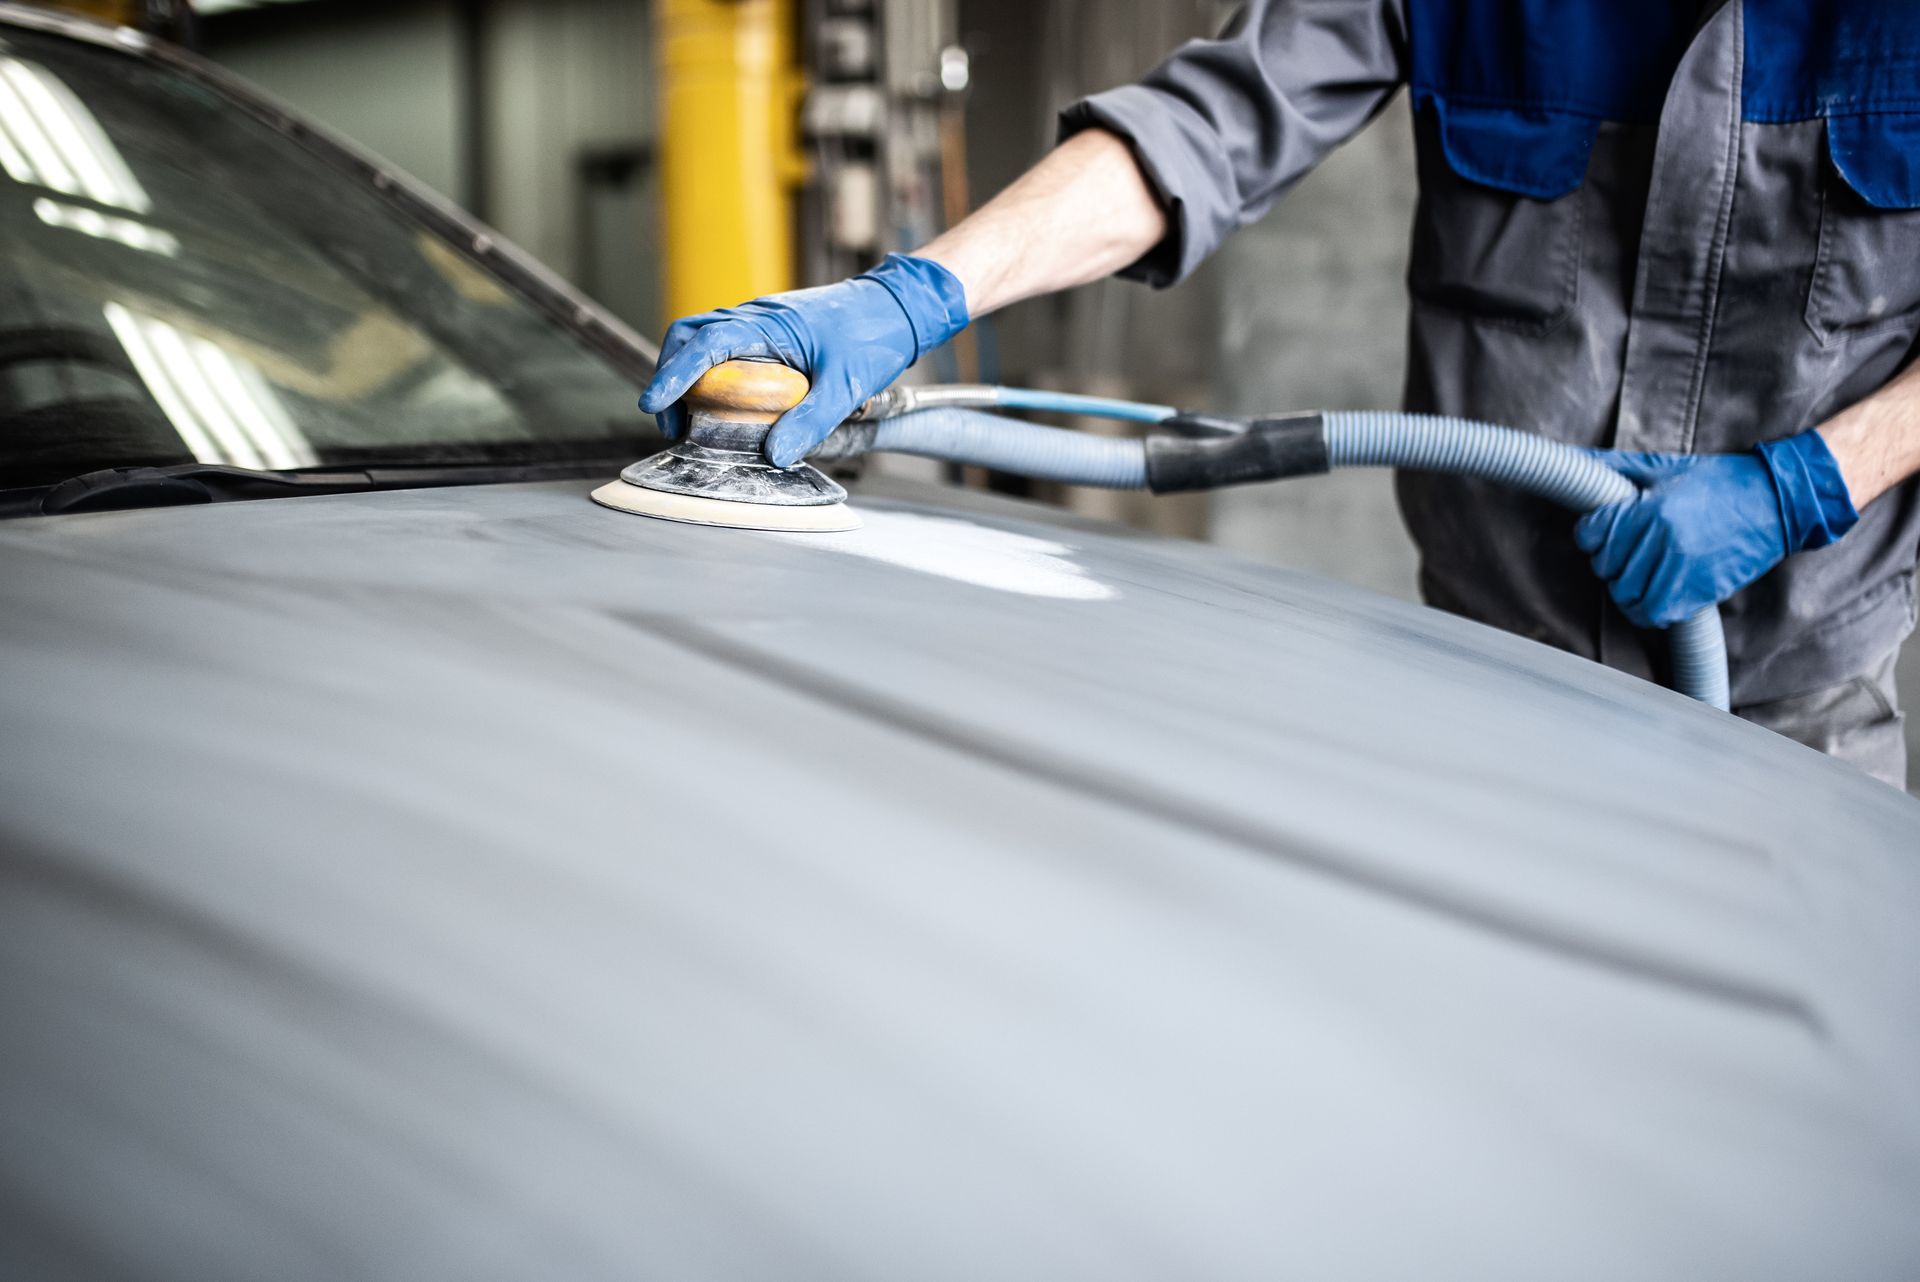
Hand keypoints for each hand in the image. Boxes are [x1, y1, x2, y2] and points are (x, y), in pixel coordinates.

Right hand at [639, 254, 967, 467]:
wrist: (902, 306)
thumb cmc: (876, 335)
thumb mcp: (847, 385)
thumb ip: (812, 421)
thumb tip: (775, 455)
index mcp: (769, 323)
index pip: (704, 343)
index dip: (673, 375)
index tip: (654, 404)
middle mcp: (758, 316)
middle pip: (690, 336)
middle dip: (670, 375)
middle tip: (670, 420)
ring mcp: (763, 321)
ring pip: (705, 339)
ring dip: (689, 375)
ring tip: (690, 418)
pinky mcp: (773, 331)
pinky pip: (729, 346)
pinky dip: (713, 372)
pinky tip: (725, 402)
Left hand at [1575, 430, 1858, 627]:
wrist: (1776, 502)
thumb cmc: (1719, 480)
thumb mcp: (1665, 466)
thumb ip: (1614, 465)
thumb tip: (1571, 456)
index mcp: (1649, 508)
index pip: (1590, 534)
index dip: (1591, 534)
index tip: (1605, 531)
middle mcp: (1661, 541)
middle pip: (1605, 566)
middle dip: (1611, 559)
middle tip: (1630, 549)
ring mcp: (1680, 570)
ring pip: (1625, 594)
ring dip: (1627, 586)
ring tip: (1643, 571)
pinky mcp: (1698, 593)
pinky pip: (1653, 615)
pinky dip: (1647, 608)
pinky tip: (1656, 592)